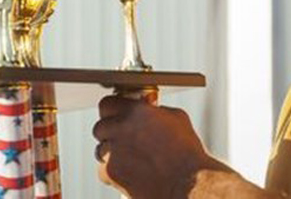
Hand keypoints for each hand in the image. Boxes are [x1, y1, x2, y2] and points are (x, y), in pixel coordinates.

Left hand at [93, 96, 227, 198]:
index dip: (111, 113)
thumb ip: (155, 109)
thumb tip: (147, 104)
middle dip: (109, 135)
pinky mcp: (110, 171)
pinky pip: (102, 170)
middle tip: (122, 143)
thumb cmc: (188, 155)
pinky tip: (130, 175)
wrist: (190, 186)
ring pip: (100, 149)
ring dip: (111, 155)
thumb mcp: (177, 119)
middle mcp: (121, 127)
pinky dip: (113, 174)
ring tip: (131, 162)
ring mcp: (113, 149)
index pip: (107, 104)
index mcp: (135, 111)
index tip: (114, 118)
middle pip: (100, 128)